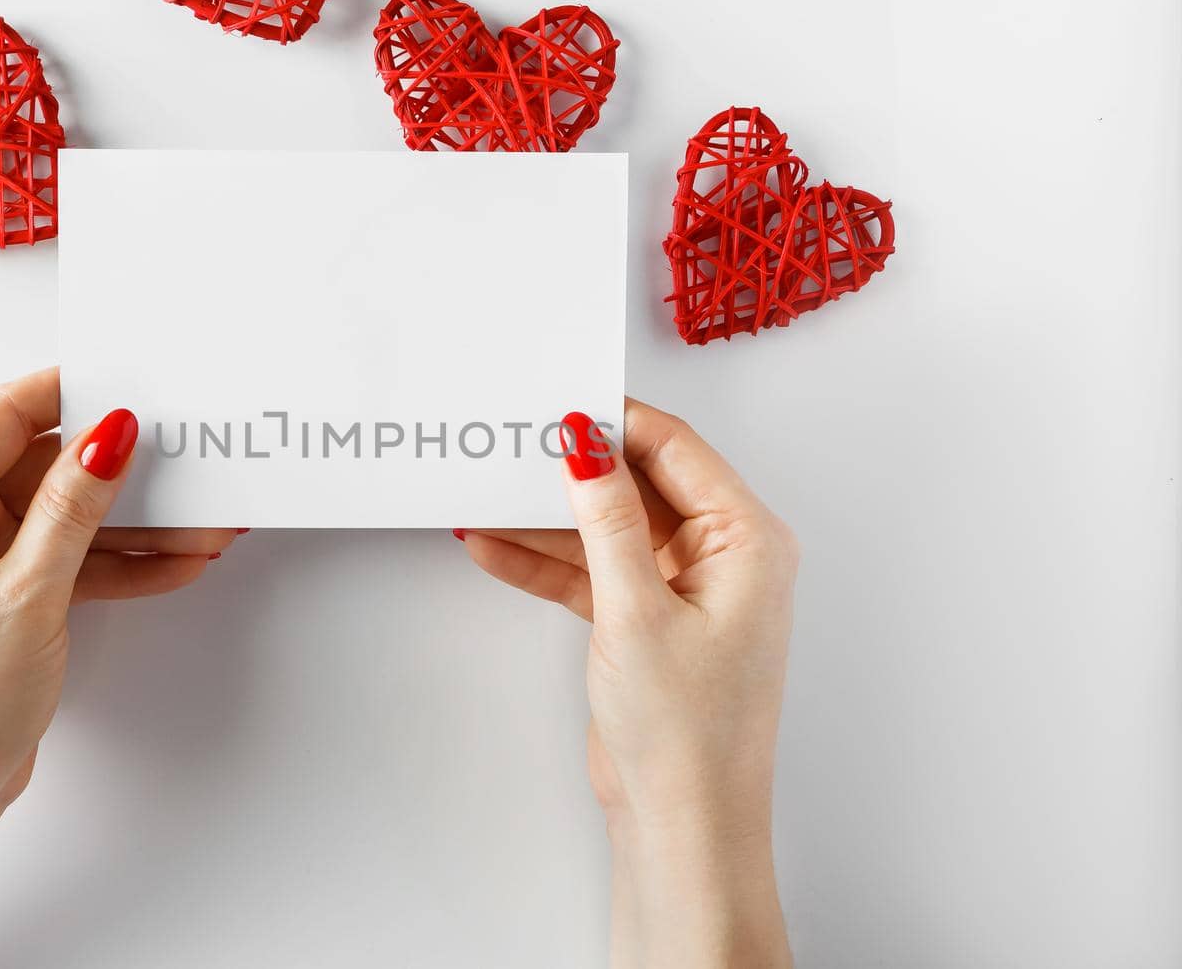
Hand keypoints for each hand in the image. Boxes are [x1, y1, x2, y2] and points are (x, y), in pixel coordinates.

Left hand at [0, 366, 236, 820]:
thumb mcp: (28, 593)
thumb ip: (73, 508)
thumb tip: (108, 435)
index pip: (7, 416)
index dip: (73, 394)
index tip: (134, 383)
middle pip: (48, 468)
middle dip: (125, 473)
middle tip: (190, 462)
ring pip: (70, 520)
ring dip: (137, 526)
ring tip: (205, 524)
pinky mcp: (6, 599)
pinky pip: (71, 562)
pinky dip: (121, 566)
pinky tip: (177, 564)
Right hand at [458, 401, 795, 968]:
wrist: (683, 825)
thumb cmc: (689, 733)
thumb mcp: (635, 609)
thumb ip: (606, 519)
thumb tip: (585, 445)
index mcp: (748, 540)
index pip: (675, 450)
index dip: (614, 424)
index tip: (555, 406)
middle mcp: (723, 556)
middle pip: (638, 484)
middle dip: (572, 471)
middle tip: (511, 446)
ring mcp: (684, 589)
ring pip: (608, 529)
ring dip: (547, 521)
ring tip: (483, 495)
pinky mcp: (649, 620)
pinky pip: (593, 573)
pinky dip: (546, 564)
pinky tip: (493, 547)